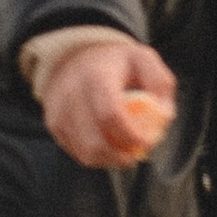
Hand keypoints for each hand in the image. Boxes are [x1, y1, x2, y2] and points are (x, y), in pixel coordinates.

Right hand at [44, 39, 174, 168]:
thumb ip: (160, 84)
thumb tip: (164, 116)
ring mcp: (59, 111)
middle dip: (120, 157)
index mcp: (97, 76)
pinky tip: (108, 145)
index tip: (146, 142)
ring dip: (109, 160)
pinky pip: (76, 152)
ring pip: (85, 153)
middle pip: (94, 142)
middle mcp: (72, 94)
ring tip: (124, 152)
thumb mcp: (144, 59)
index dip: (131, 135)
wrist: (74, 56)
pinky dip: (96, 156)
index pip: (110, 114)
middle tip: (136, 154)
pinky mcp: (53, 124)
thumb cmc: (115, 62)